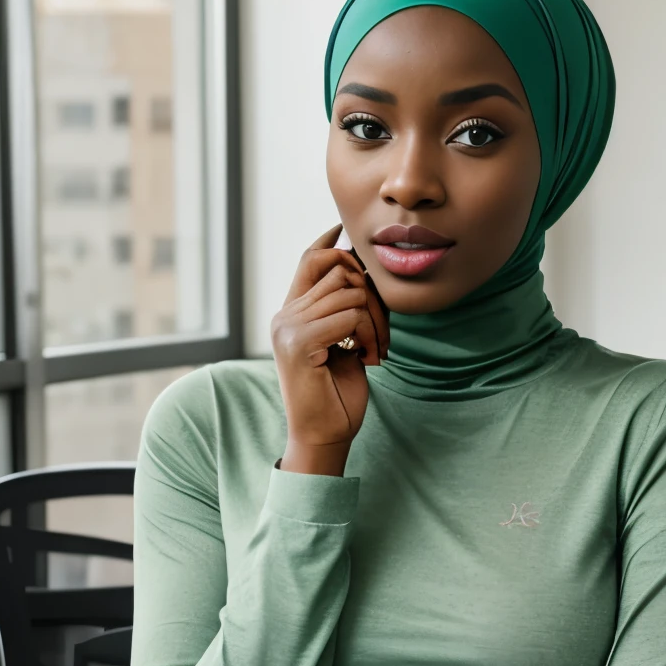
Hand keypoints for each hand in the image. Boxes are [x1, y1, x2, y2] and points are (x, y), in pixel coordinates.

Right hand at [271, 225, 389, 474]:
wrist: (324, 436)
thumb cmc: (337, 395)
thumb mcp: (343, 344)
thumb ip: (344, 310)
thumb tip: (360, 271)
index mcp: (292, 313)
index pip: (310, 260)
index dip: (333, 242)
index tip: (349, 230)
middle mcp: (284, 315)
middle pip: (339, 270)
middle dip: (373, 296)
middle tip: (381, 333)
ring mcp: (287, 327)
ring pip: (349, 293)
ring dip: (375, 322)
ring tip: (374, 351)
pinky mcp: (298, 343)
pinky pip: (348, 317)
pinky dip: (368, 336)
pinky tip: (367, 359)